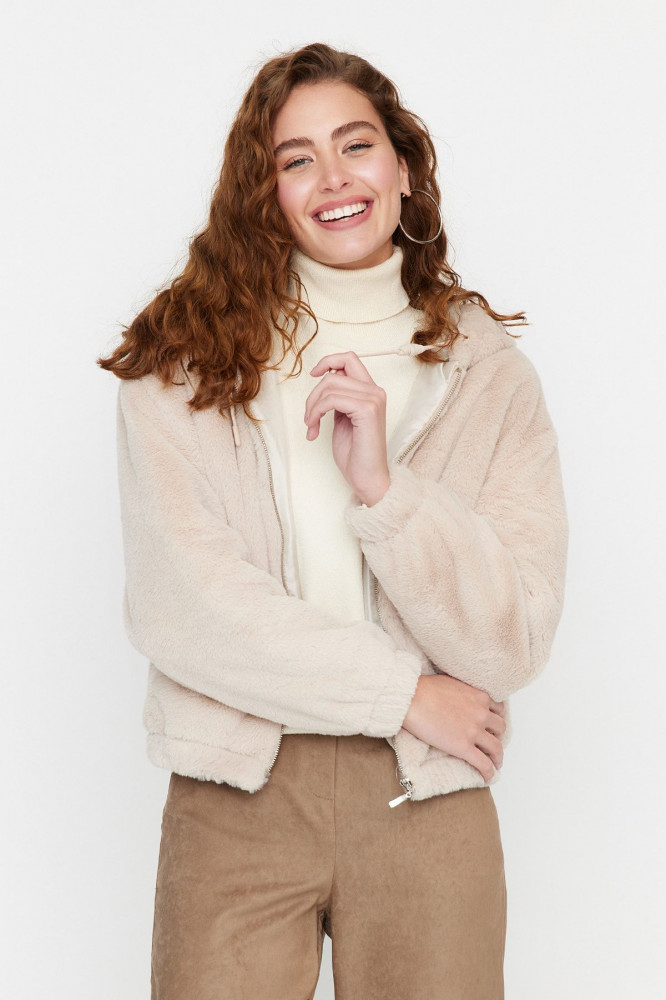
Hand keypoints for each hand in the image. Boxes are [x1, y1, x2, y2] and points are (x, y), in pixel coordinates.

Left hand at [305, 351, 389, 505]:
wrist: (367, 478)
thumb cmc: (355, 453)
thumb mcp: (342, 418)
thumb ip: (338, 398)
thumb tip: (324, 381)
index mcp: (370, 391)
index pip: (349, 359)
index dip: (328, 361)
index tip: (314, 374)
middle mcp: (375, 391)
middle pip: (334, 373)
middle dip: (313, 394)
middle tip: (309, 418)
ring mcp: (373, 399)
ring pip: (329, 385)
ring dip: (312, 407)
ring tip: (311, 426)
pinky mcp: (367, 410)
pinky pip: (331, 399)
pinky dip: (316, 412)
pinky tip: (314, 429)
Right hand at [402, 674, 505, 782]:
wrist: (412, 698)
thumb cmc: (425, 688)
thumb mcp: (453, 682)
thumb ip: (464, 691)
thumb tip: (460, 697)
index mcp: (479, 696)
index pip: (498, 710)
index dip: (495, 719)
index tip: (491, 725)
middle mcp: (482, 713)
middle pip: (500, 728)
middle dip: (497, 736)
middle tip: (491, 742)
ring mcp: (474, 731)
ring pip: (496, 748)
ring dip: (497, 756)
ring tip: (495, 763)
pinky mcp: (464, 747)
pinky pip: (483, 763)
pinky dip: (489, 772)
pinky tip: (488, 776)